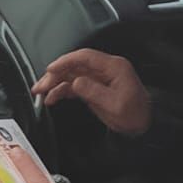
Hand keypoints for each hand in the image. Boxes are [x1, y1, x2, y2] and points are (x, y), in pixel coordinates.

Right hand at [33, 50, 150, 136]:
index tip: (51, 69)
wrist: (142, 125)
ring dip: (55, 83)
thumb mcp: (115, 105)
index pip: (85, 57)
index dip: (66, 61)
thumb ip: (94, 92)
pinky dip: (61, 90)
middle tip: (40, 86)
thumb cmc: (134, 114)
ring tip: (40, 92)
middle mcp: (104, 69)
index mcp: (113, 67)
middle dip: (55, 74)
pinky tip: (51, 98)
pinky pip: (74, 86)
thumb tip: (76, 83)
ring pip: (71, 75)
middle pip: (75, 66)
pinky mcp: (94, 88)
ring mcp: (98, 78)